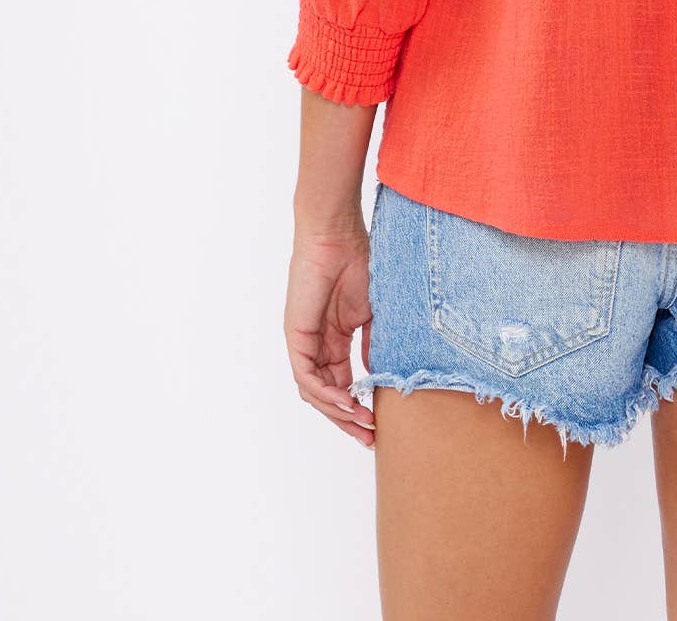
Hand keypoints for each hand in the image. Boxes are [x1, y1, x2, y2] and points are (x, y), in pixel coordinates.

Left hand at [284, 222, 376, 448]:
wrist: (337, 236)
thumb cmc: (358, 262)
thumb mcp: (373, 313)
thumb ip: (373, 345)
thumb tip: (380, 377)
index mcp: (334, 340)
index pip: (343, 384)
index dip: (360, 407)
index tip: (379, 426)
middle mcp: (317, 346)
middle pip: (328, 395)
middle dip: (349, 420)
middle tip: (370, 438)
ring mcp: (305, 343)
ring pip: (316, 392)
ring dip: (339, 412)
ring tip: (362, 423)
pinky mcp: (296, 337)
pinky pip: (307, 377)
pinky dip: (326, 394)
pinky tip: (347, 402)